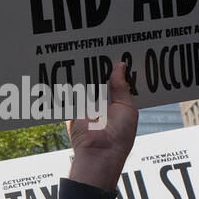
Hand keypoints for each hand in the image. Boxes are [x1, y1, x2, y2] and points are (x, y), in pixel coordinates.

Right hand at [67, 61, 137, 192]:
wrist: (99, 152)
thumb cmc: (119, 134)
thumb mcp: (127, 106)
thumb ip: (121, 87)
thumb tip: (120, 66)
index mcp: (117, 104)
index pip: (117, 82)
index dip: (118, 69)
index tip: (119, 52)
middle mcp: (101, 104)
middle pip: (100, 81)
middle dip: (101, 67)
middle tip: (101, 47)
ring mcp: (86, 107)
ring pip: (86, 85)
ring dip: (86, 72)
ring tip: (88, 52)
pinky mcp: (72, 110)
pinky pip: (71, 94)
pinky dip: (71, 83)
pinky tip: (73, 66)